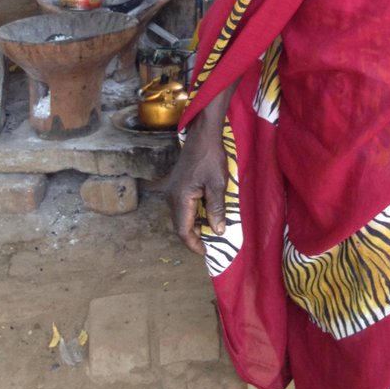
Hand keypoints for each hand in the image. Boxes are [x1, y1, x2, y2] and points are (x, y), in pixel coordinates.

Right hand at [164, 111, 228, 256]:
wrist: (202, 135)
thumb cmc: (211, 158)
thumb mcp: (218, 185)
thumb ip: (216, 209)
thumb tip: (218, 231)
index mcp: (180, 199)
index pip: (183, 230)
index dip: (194, 244)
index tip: (206, 253)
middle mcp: (171, 197)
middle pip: (179, 225)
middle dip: (193, 238)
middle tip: (209, 245)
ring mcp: (171, 191)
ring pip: (180, 216)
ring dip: (193, 226)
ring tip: (209, 232)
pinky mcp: (175, 185)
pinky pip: (181, 207)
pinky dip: (191, 215)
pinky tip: (204, 215)